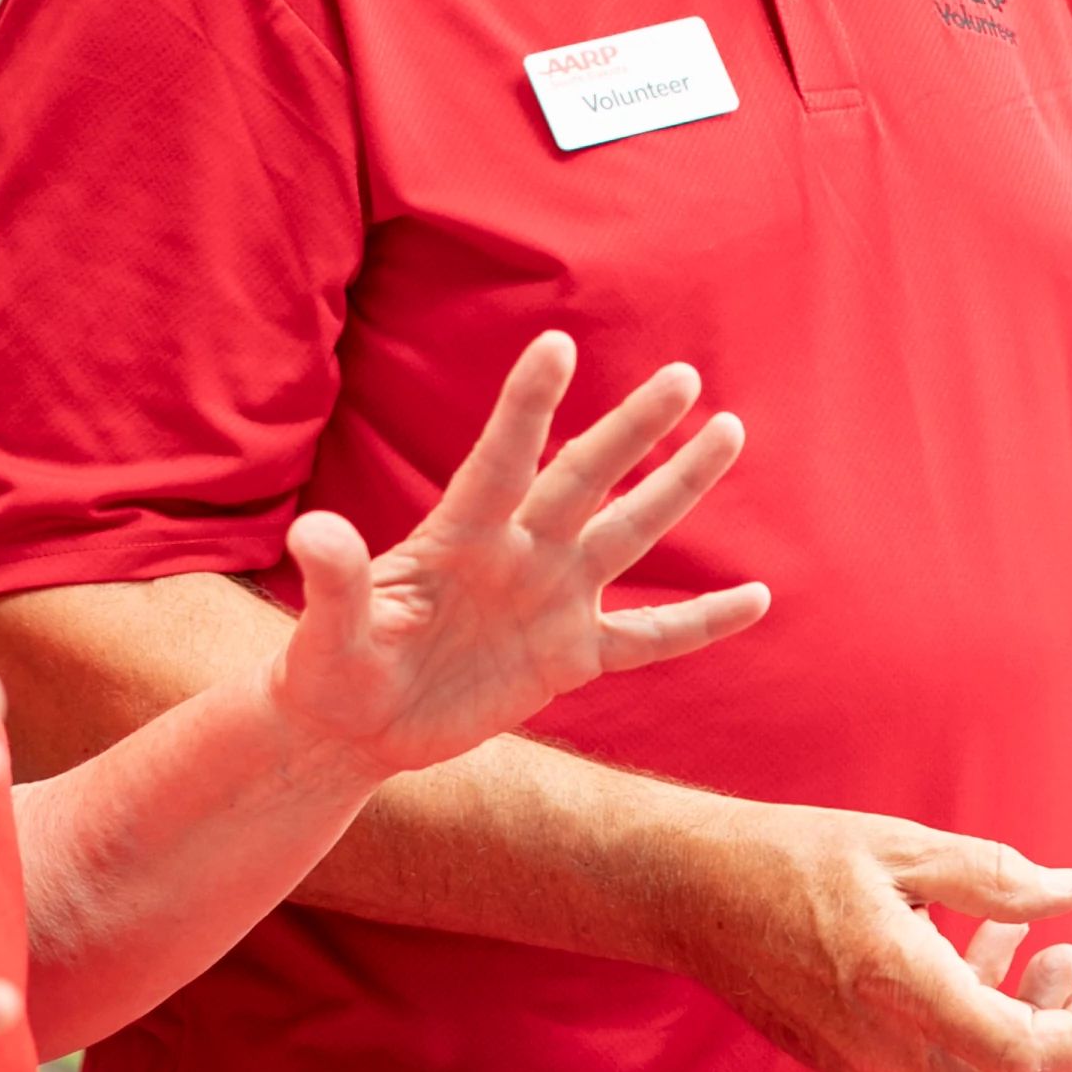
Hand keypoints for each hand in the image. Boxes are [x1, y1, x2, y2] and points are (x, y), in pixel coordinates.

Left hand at [272, 332, 770, 772]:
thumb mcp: (327, 632)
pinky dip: (700, 623)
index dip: (528, 407)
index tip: (557, 345)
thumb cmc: (330, 668)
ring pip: (629, 535)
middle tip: (683, 375)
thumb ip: (335, 579)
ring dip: (678, 488)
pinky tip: (757, 599)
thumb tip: (313, 530)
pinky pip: (647, 637)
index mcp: (459, 536)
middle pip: (585, 480)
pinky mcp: (569, 657)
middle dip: (632, 429)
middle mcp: (516, 553)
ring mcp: (550, 601)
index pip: (500, 460)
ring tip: (730, 431)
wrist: (355, 726)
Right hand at [671, 806, 1071, 1071]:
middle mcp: (880, 1047)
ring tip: (1049, 952)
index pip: (1022, 1056)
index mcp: (900, 988)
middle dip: (1067, 1049)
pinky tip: (979, 952)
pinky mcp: (843, 1062)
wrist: (690, 891)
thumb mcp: (902, 846)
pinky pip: (931, 1064)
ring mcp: (859, 1065)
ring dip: (1021, 1026)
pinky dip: (972, 1024)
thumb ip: (995, 876)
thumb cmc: (792, 857)